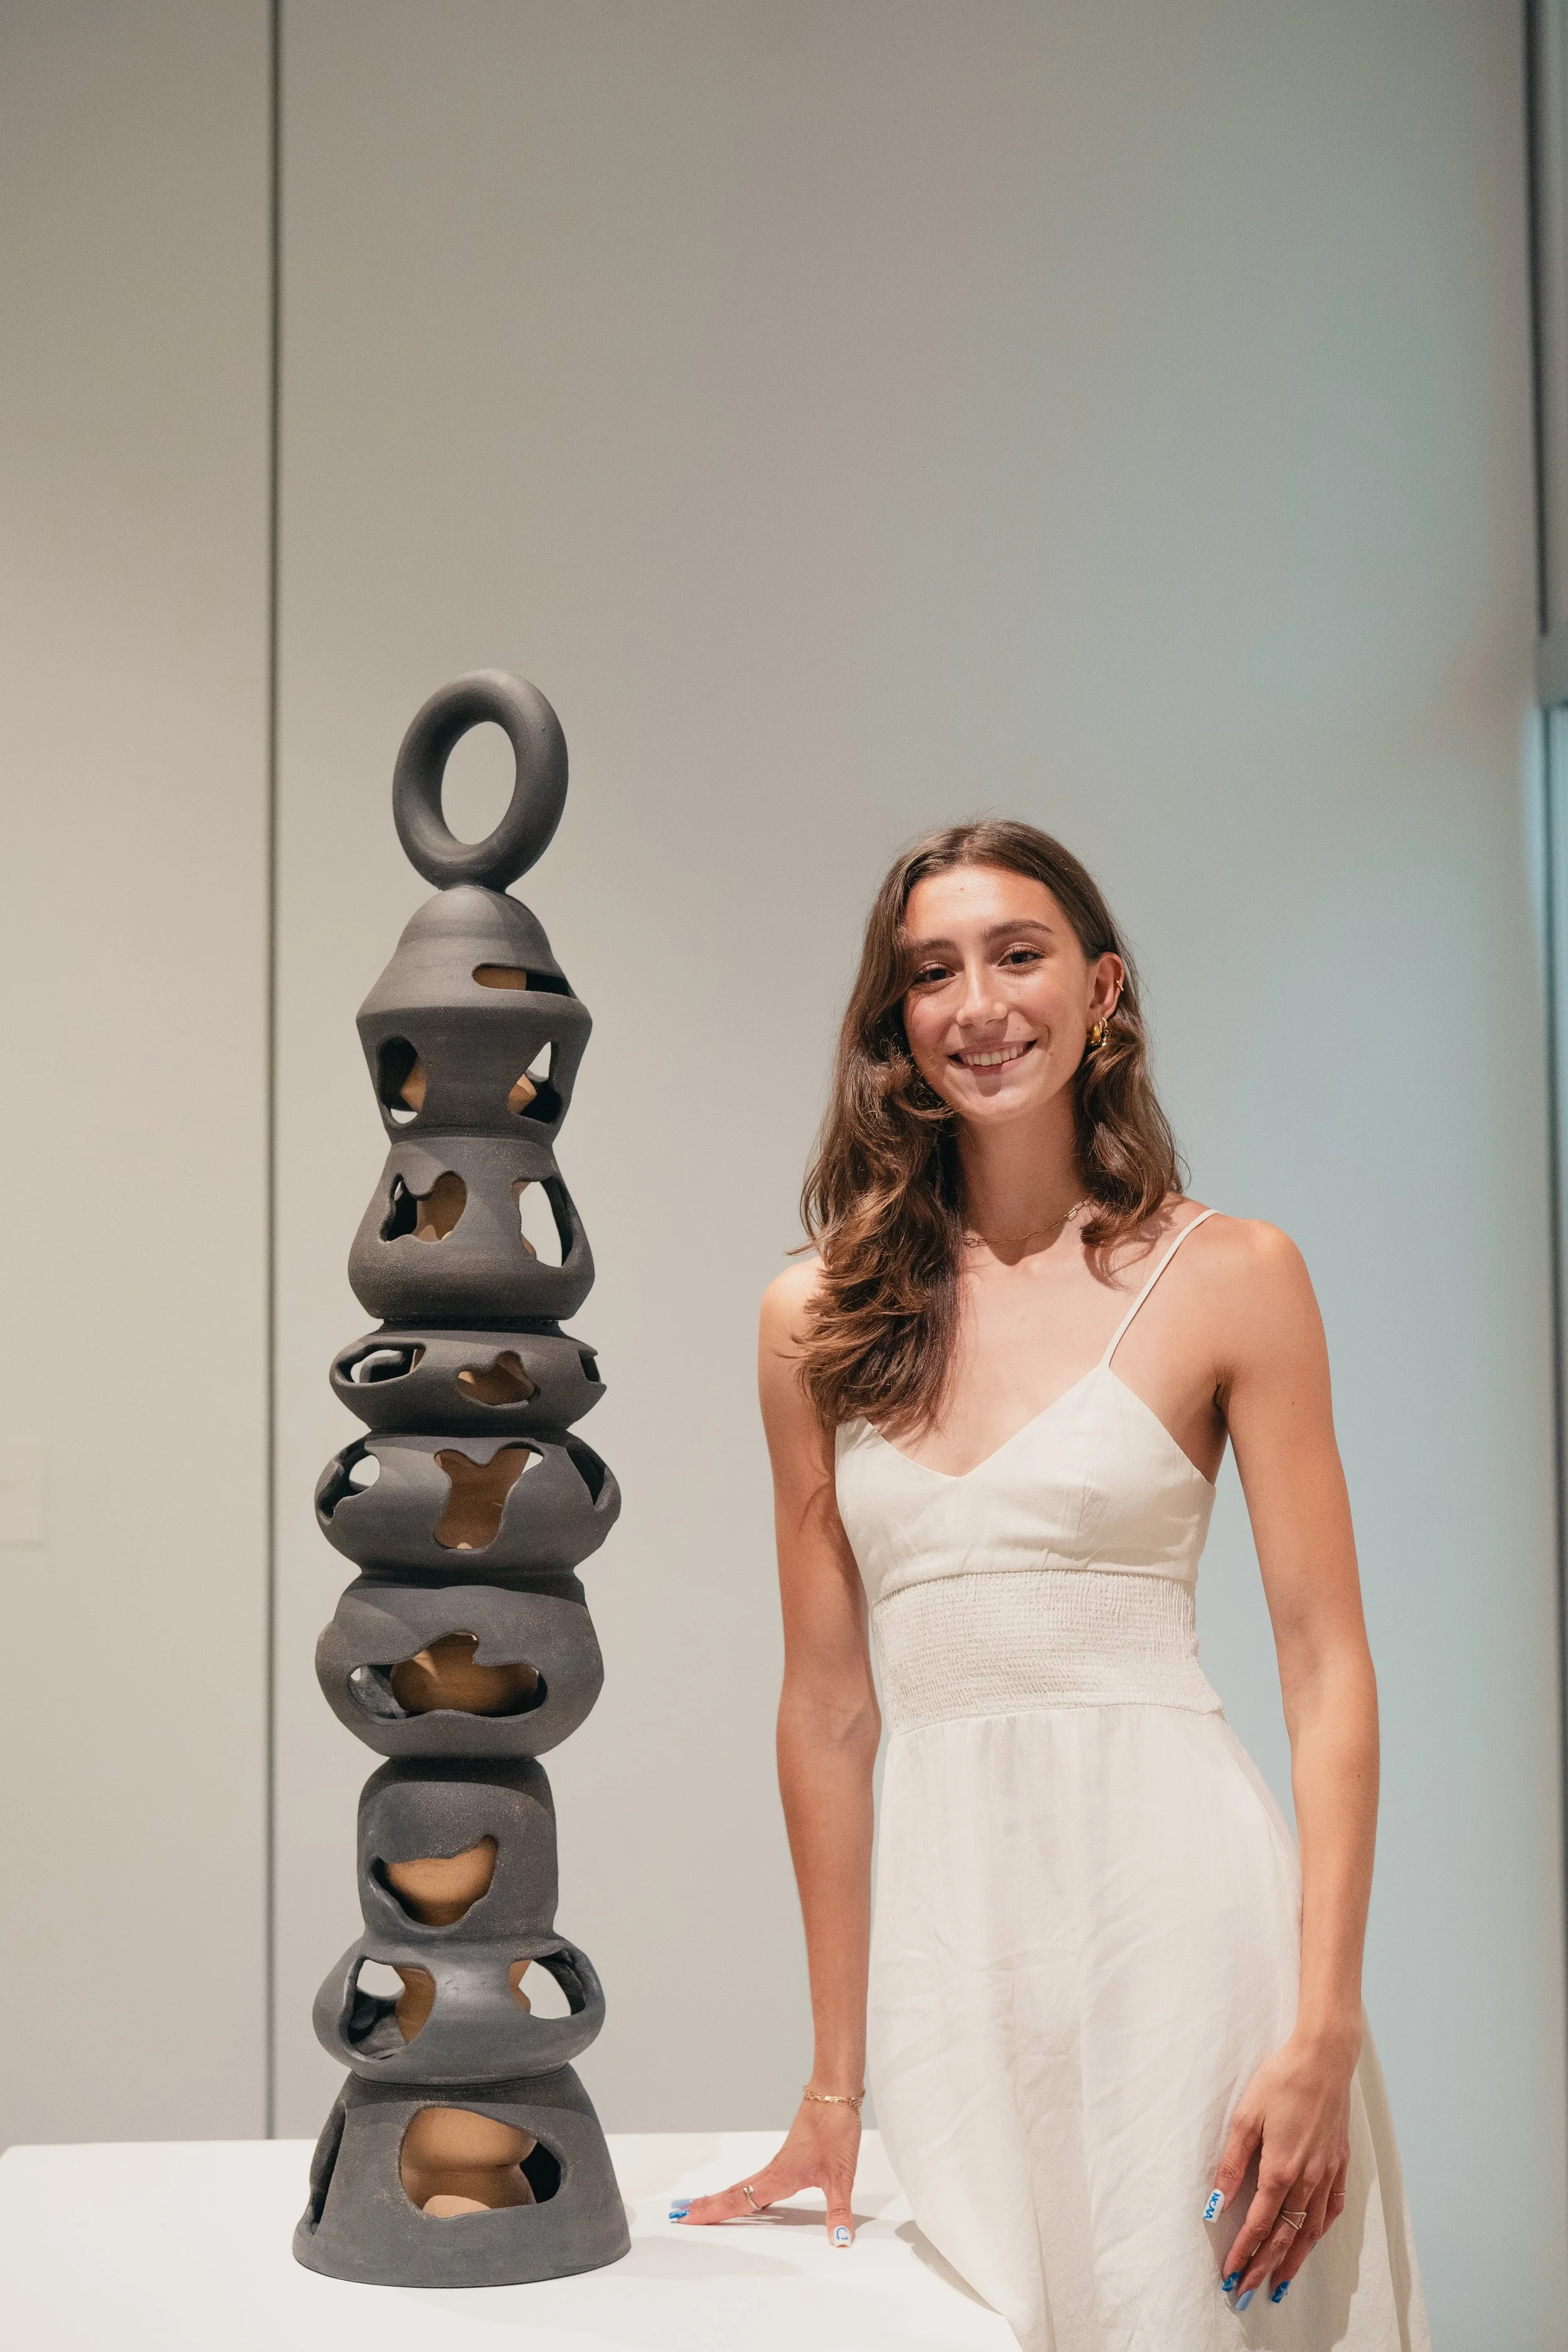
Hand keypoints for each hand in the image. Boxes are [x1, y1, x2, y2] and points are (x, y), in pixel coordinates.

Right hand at [671, 2096, 861, 2245]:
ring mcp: (778, 2165)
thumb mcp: (841, 2177)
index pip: (739, 2202)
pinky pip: (757, 2181)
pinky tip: (748, 2199)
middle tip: (679, 2215)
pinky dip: (743, 2192)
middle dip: (706, 2207)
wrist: (835, 2095)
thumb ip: (839, 2212)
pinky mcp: (787, 2159)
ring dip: (721, 2198)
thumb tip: (839, 2243)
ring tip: (702, 2209)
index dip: (712, 2212)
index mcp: (779, 2178)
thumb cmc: (835, 2130)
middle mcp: (773, 2172)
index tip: (685, 2217)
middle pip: (732, 2193)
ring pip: (743, 2186)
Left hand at [1209, 2029, 1354, 2302]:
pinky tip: (1313, 2239)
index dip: (1244, 2252)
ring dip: (1295, 2259)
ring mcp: (1328, 2172)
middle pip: (1286, 2236)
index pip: (1260, 2224)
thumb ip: (1231, 2164)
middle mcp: (1308, 2178)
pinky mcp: (1341, 2162)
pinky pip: (1334, 2208)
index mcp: (1280, 2169)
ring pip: (1312, 2229)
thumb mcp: (1245, 2117)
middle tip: (1249, 2291)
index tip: (1231, 2275)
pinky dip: (1321, 2230)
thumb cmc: (1280, 2081)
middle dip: (1266, 2266)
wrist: (1323, 2058)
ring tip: (1280, 2282)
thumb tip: (1216, 2203)